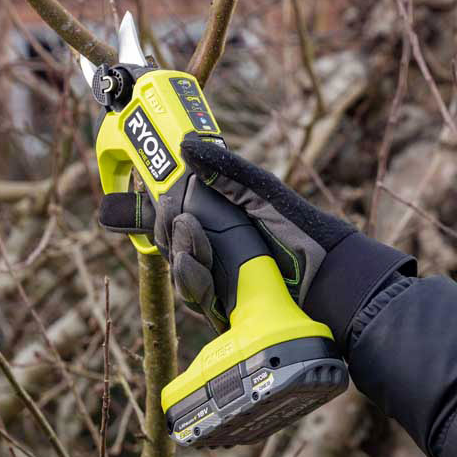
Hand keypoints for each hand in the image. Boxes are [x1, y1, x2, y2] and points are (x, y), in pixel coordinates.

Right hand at [97, 134, 414, 344]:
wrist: (337, 281)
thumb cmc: (306, 232)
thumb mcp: (264, 193)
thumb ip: (227, 171)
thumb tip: (186, 145)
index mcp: (222, 222)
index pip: (171, 217)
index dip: (145, 214)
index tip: (119, 206)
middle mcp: (217, 253)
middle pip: (170, 246)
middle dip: (169, 232)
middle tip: (182, 220)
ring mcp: (220, 284)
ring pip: (180, 273)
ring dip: (183, 256)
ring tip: (194, 238)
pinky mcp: (226, 311)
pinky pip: (196, 298)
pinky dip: (195, 280)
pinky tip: (201, 270)